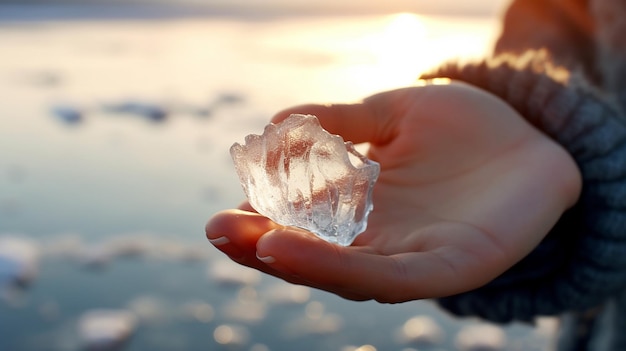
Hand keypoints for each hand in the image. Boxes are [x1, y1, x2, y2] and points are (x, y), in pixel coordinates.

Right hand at [206, 80, 580, 301]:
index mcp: (359, 208)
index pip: (300, 222)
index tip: (223, 211)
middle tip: (218, 231)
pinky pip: (386, 277)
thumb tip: (277, 122)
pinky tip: (296, 251)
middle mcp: (376, 241)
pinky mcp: (443, 270)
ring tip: (252, 241)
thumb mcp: (393, 112)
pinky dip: (338, 269)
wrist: (534, 138)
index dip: (260, 220)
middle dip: (261, 247)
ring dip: (293, 262)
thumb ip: (341, 120)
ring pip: (342, 274)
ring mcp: (407, 259)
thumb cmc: (463, 128)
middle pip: (312, 256)